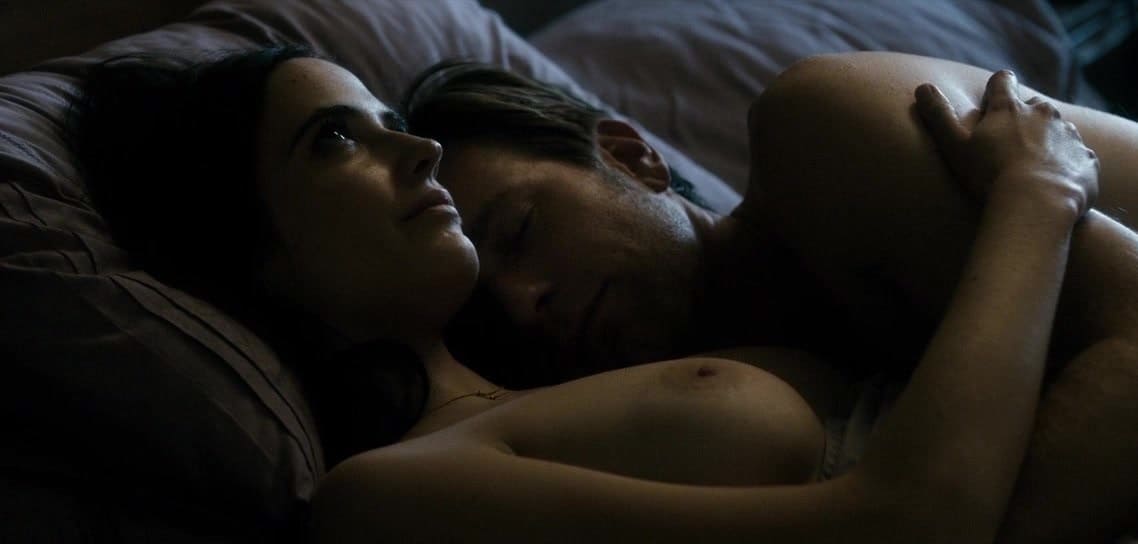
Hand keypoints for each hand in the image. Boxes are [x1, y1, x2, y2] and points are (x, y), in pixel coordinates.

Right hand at [915, 70, 1099, 219]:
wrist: (1038, 205)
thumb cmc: (990, 176)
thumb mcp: (954, 146)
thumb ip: (937, 116)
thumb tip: (921, 88)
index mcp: (1009, 108)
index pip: (1003, 81)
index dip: (996, 87)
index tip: (991, 98)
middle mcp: (1042, 114)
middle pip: (1033, 106)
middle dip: (1023, 119)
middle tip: (1008, 145)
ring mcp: (1068, 135)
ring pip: (1056, 130)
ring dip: (1045, 142)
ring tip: (1030, 170)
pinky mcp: (1086, 159)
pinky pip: (1076, 157)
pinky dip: (1065, 165)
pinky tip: (1051, 185)